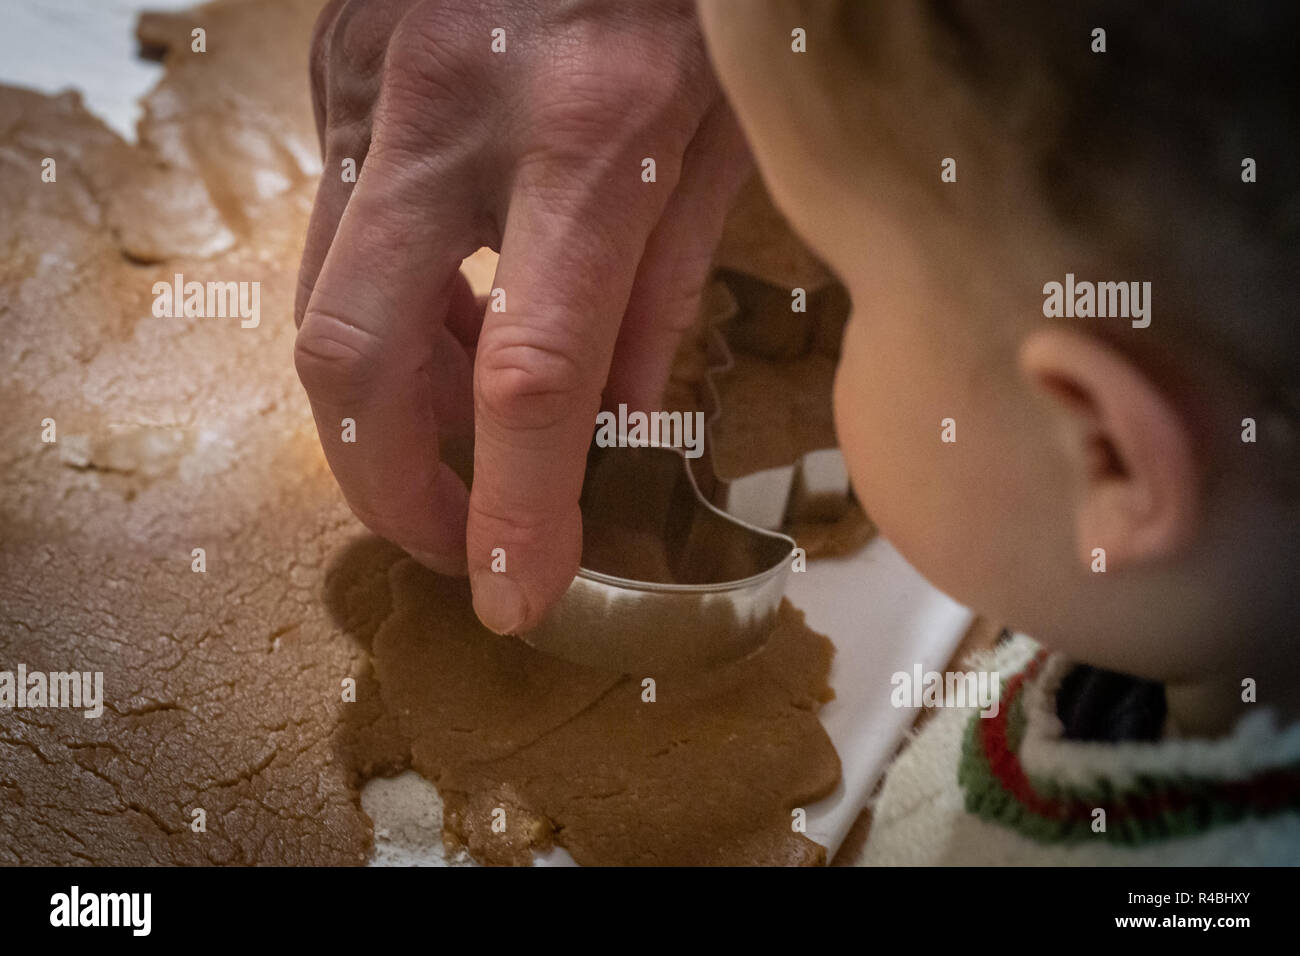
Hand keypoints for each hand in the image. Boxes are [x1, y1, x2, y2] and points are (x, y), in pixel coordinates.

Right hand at [294, 0, 750, 633]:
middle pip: (356, 354)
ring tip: (469, 430)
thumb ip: (664, 294)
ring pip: (323, 300)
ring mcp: (372, 85)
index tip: (514, 597)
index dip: (518, 511)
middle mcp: (455, 113)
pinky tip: (453, 309)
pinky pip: (339, 229)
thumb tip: (617, 433)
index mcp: (589, 132)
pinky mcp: (335, 71)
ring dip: (387, 401)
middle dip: (389, 483)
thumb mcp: (720, 137)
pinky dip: (389, 304)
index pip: (531, 375)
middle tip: (451, 538)